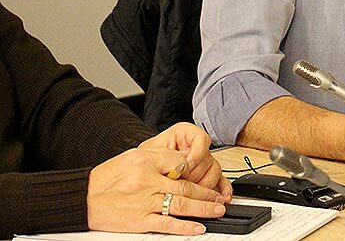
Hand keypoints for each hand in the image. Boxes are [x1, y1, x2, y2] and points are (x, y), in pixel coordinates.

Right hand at [87, 147, 226, 233]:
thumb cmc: (108, 178)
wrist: (83, 198)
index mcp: (146, 161)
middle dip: (207, 193)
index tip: (208, 174)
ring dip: (203, 208)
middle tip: (220, 197)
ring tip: (217, 210)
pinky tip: (197, 228)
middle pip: (186, 185)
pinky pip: (167, 224)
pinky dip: (184, 227)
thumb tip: (184, 162)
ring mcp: (145, 201)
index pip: (181, 162)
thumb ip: (160, 158)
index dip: (198, 168)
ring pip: (181, 204)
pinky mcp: (140, 220)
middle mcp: (148, 180)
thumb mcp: (134, 157)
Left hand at [140, 122, 231, 200]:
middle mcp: (197, 147)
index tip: (187, 164)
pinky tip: (223, 196)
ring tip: (192, 194)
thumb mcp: (150, 152)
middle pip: (208, 159)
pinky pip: (221, 180)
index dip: (196, 153)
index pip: (201, 139)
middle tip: (184, 183)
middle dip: (195, 175)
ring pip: (215, 172)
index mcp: (186, 134)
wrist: (142, 170)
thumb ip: (163, 155)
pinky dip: (223, 189)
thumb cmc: (144, 159)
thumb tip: (178, 169)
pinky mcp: (207, 175)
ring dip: (205, 186)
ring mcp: (204, 161)